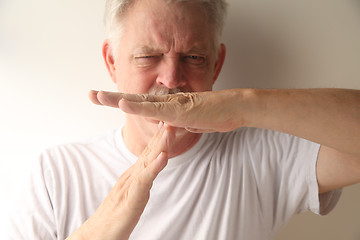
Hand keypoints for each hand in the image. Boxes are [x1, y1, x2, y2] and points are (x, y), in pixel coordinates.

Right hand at [67, 122, 174, 239]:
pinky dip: (154, 167)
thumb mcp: (132, 194)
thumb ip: (140, 181)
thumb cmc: (115, 216)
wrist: (98, 234)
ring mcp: (131, 184)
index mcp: (134, 174)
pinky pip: (145, 179)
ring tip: (169, 129)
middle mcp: (132, 175)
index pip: (149, 152)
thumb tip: (149, 172)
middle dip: (162, 134)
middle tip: (171, 117)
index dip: (159, 137)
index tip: (168, 122)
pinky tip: (163, 156)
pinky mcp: (132, 197)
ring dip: (160, 144)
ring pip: (148, 160)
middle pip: (149, 151)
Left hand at [89, 89, 244, 132]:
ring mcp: (173, 106)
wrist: (234, 108)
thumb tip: (167, 124)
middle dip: (111, 97)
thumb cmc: (213, 114)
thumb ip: (176, 122)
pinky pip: (157, 109)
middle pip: (134, 99)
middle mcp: (167, 102)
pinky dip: (139, 106)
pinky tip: (124, 103)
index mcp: (167, 106)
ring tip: (99, 96)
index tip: (104, 99)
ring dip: (118, 99)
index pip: (140, 102)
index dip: (121, 100)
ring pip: (141, 101)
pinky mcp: (181, 111)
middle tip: (91, 95)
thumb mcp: (189, 120)